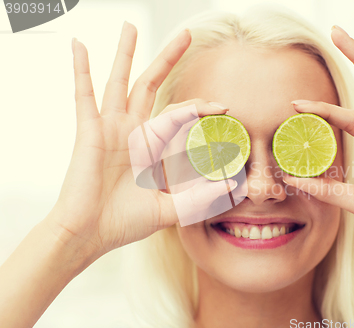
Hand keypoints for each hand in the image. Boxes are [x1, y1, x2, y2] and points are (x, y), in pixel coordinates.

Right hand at [48, 22, 230, 257]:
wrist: (91, 235)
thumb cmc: (125, 222)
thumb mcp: (171, 210)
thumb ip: (199, 199)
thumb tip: (231, 190)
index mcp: (150, 145)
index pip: (179, 114)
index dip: (200, 107)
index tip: (224, 106)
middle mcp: (131, 130)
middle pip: (152, 85)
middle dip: (168, 59)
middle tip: (186, 35)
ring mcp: (110, 128)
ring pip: (121, 81)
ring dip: (126, 53)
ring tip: (129, 26)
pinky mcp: (89, 131)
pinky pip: (84, 95)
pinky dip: (81, 70)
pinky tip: (79, 46)